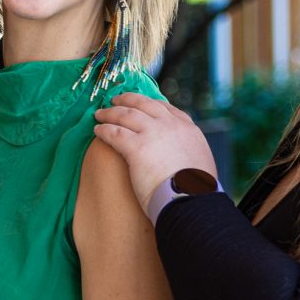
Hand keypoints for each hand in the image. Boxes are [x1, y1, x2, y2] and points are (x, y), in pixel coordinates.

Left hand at [92, 94, 219, 214]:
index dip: (150, 103)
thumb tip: (182, 158)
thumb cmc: (196, 190)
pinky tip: (98, 131)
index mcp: (187, 129)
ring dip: (110, 113)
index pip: (166, 108)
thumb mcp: (201, 161)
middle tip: (115, 100)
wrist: (192, 199)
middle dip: (127, 100)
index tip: (140, 104)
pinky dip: (104, 130)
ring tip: (100, 114)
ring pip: (126, 115)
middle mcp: (170, 125)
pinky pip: (114, 133)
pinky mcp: (136, 147)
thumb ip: (188, 152)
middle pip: (143, 104)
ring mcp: (153, 133)